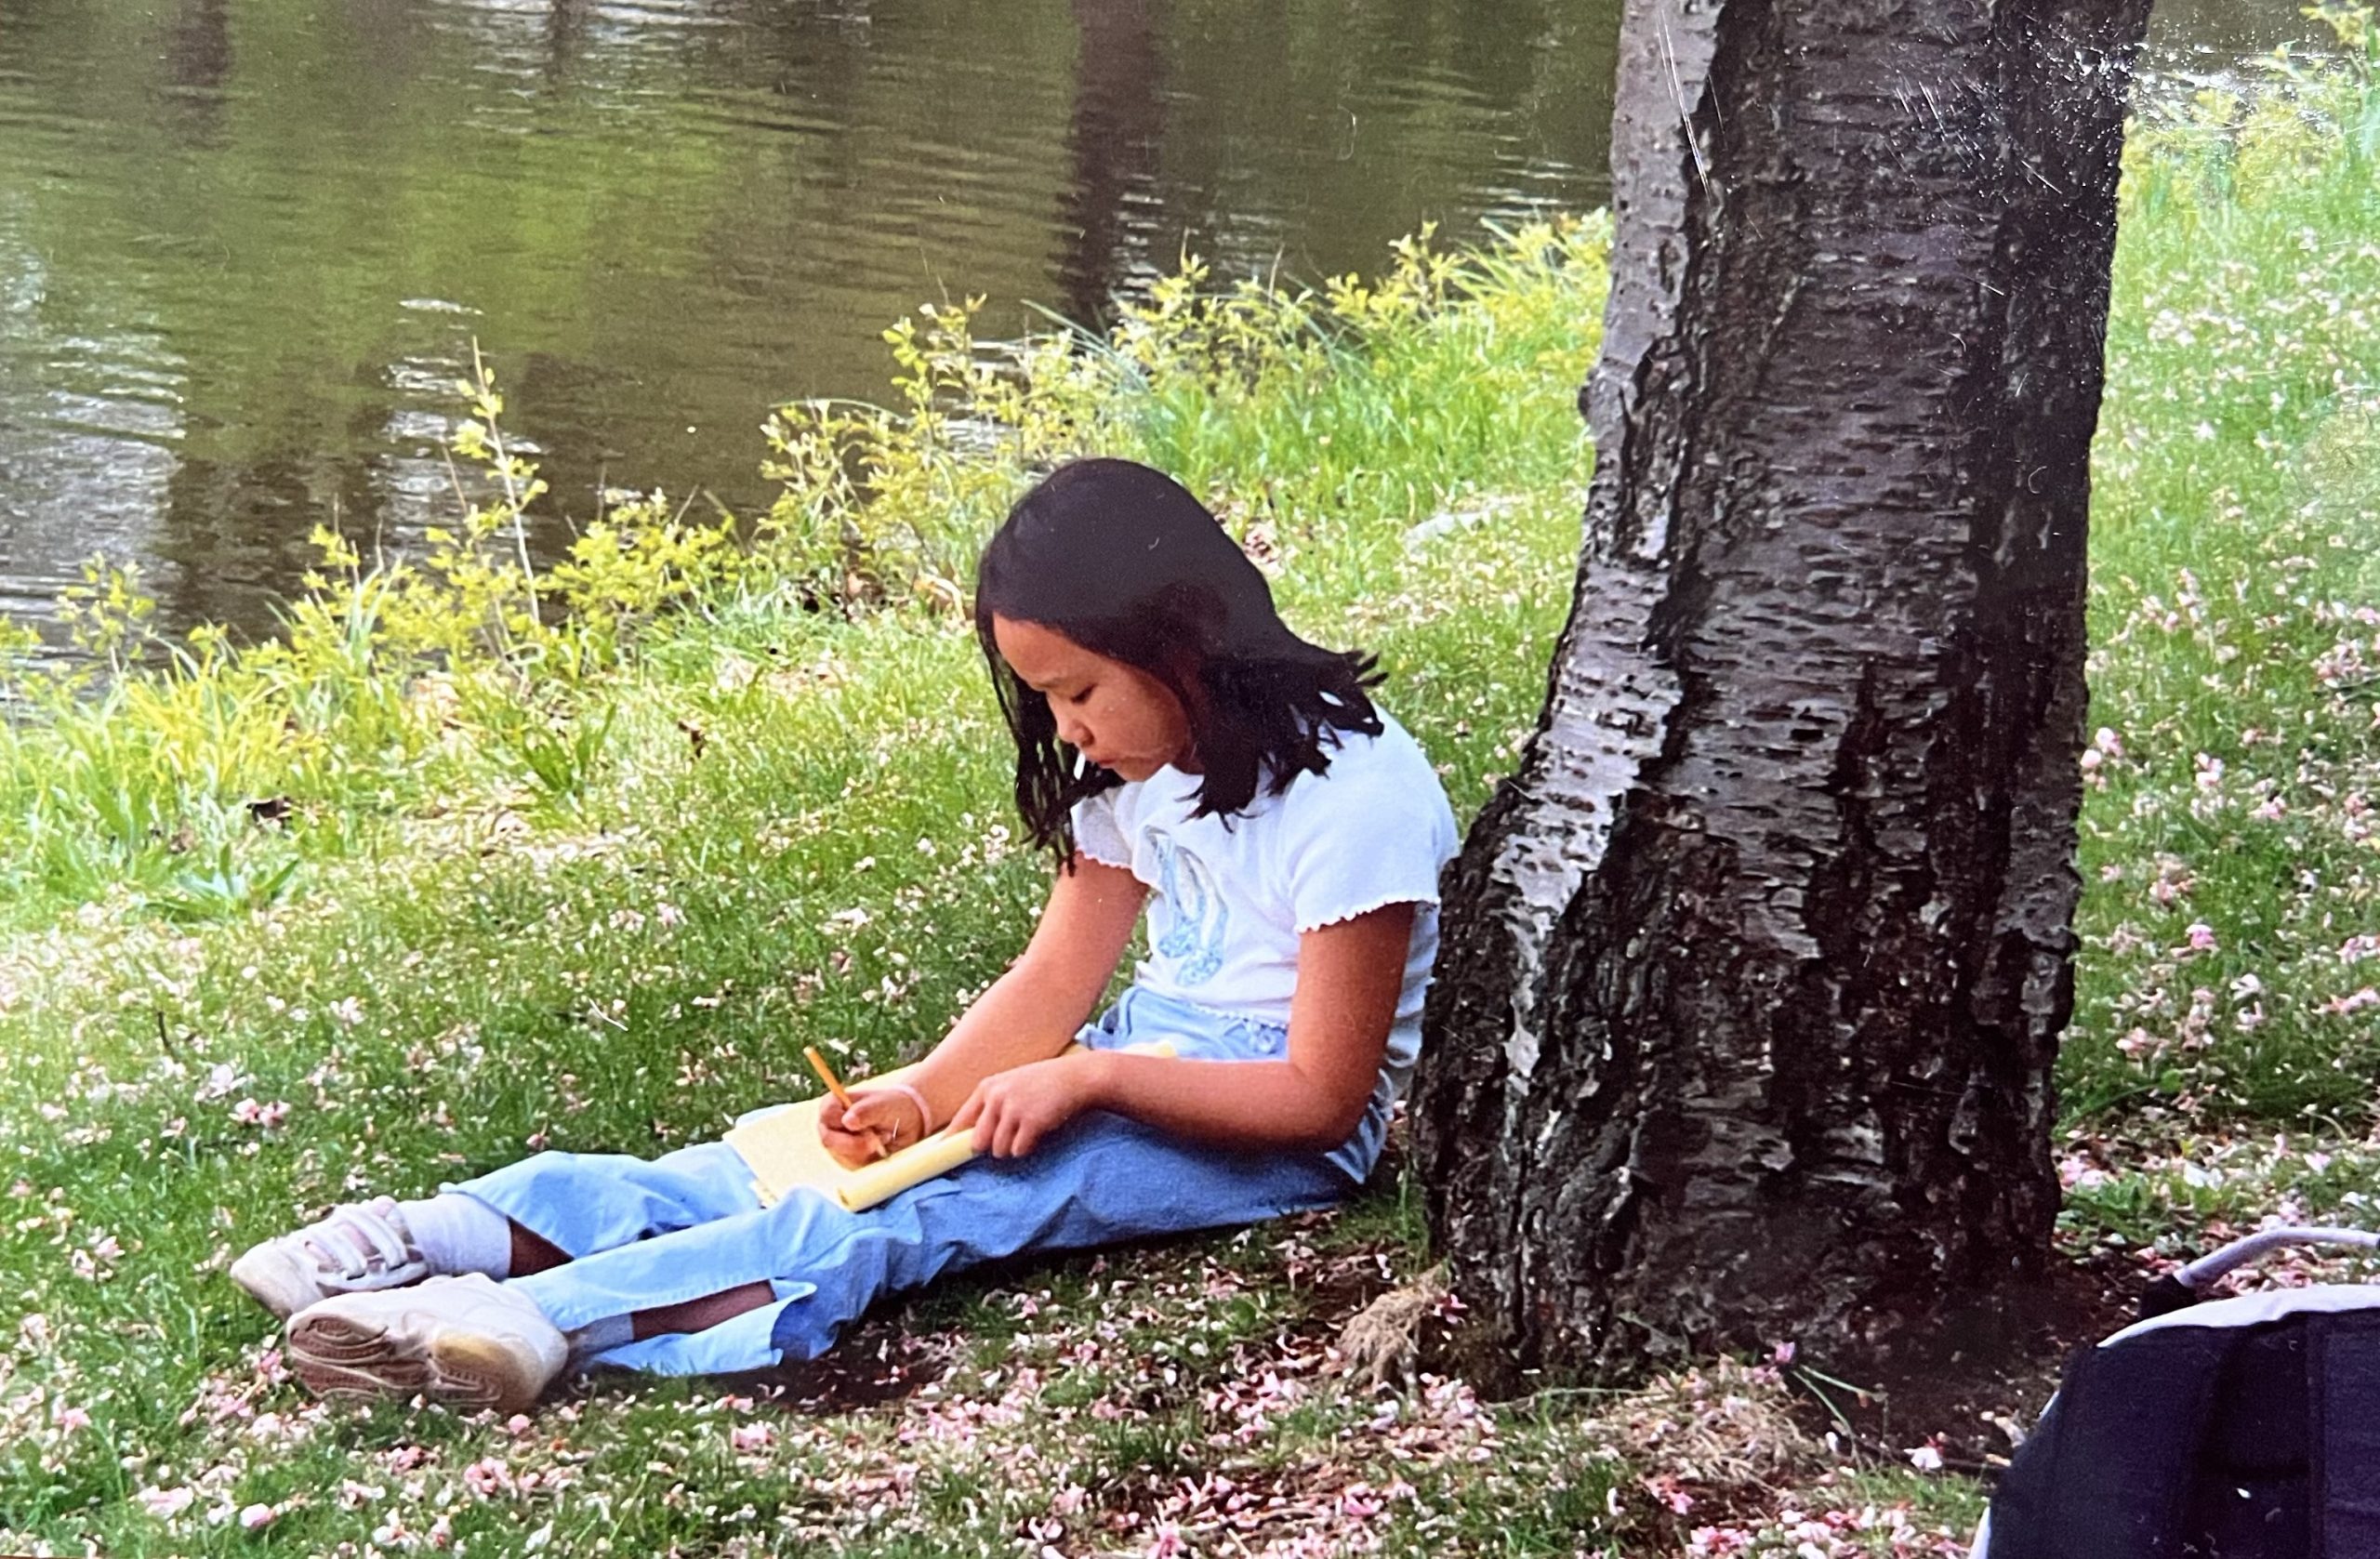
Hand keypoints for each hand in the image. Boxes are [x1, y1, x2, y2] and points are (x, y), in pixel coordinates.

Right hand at [818, 1088, 926, 1169]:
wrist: (906, 1122)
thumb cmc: (891, 1107)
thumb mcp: (883, 1105)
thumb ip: (866, 1111)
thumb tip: (848, 1121)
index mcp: (833, 1104)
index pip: (827, 1113)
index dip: (843, 1121)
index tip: (863, 1124)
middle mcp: (830, 1125)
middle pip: (829, 1140)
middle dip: (855, 1143)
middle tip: (876, 1139)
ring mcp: (837, 1144)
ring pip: (842, 1155)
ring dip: (865, 1150)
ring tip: (883, 1137)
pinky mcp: (847, 1160)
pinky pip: (853, 1165)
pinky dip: (870, 1159)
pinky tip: (881, 1149)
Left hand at [950, 1054, 1103, 1158]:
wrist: (1076, 1077)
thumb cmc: (1044, 1082)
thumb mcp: (1012, 1084)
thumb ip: (992, 1104)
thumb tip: (972, 1137)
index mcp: (988, 1087)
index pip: (960, 1120)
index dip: (952, 1139)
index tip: (943, 1152)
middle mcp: (996, 1097)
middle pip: (977, 1141)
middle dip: (990, 1147)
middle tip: (1007, 1141)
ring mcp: (1013, 1109)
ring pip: (999, 1149)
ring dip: (1012, 1148)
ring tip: (1027, 1133)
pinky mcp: (1030, 1122)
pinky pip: (1019, 1151)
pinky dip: (1027, 1148)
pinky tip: (1038, 1134)